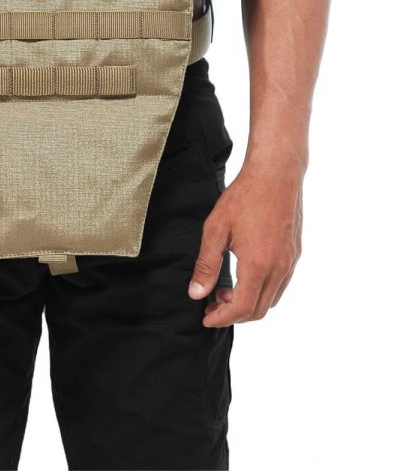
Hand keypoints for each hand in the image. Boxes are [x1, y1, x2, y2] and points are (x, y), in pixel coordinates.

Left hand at [187, 157, 302, 325]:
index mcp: (258, 266)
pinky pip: (280, 284)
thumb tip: (197, 293)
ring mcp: (290, 261)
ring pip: (272, 299)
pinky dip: (263, 290)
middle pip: (259, 310)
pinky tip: (246, 273)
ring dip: (249, 302)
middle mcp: (279, 269)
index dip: (222, 318)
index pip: (242, 309)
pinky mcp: (295, 252)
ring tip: (226, 288)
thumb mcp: (216, 229)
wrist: (276, 173)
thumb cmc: (244, 197)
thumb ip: (206, 264)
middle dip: (234, 314)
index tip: (206, 317)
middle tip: (213, 303)